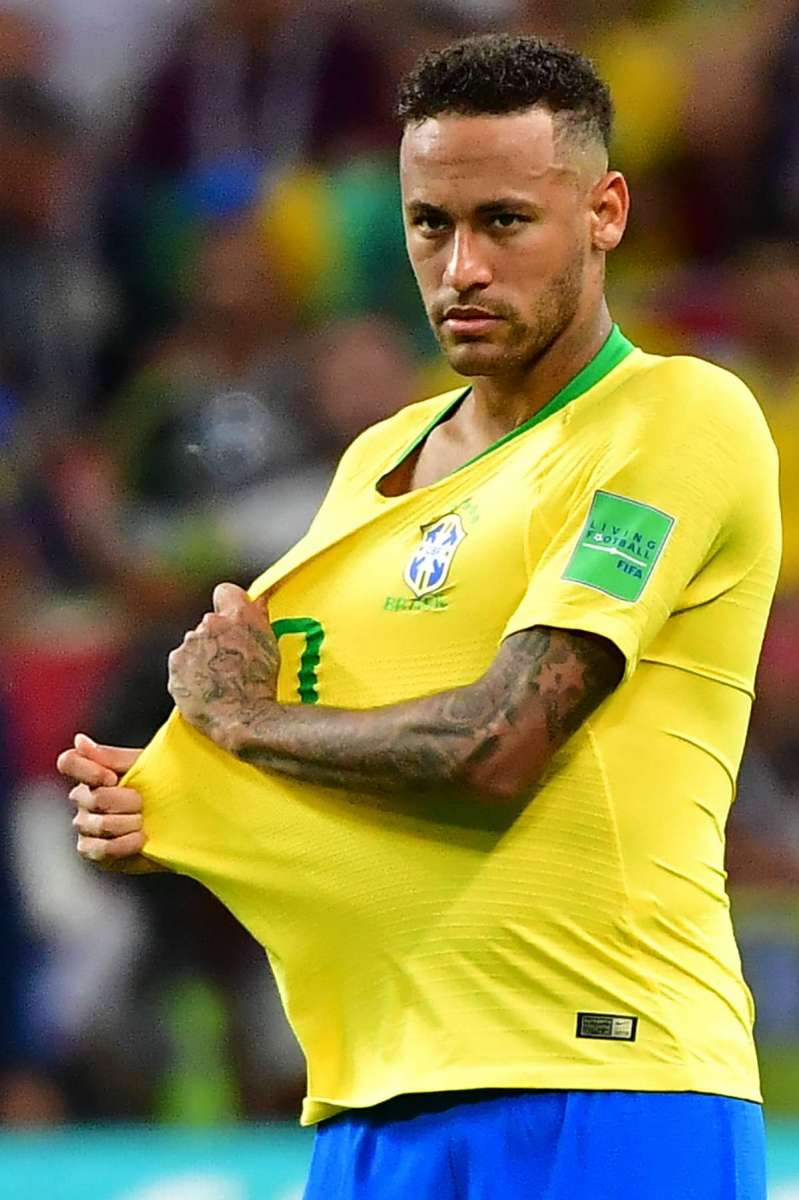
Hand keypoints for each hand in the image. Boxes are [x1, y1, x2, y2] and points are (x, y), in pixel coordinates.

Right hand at [56, 734, 147, 866]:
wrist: (179, 820)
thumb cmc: (159, 787)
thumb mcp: (142, 765)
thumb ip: (110, 756)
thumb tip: (79, 740)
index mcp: (92, 772)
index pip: (69, 762)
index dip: (88, 770)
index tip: (112, 777)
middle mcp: (82, 798)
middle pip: (93, 797)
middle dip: (125, 801)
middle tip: (143, 802)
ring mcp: (85, 824)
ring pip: (98, 824)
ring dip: (128, 823)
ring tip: (144, 821)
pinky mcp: (91, 849)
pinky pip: (99, 849)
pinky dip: (124, 844)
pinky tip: (140, 838)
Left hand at [167, 582, 279, 750]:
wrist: (243, 717)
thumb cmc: (261, 685)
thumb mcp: (270, 647)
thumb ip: (260, 619)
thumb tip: (258, 602)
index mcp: (237, 616)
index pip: (225, 591)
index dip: (228, 603)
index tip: (231, 615)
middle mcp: (210, 624)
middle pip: (209, 623)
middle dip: (216, 638)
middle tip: (230, 660)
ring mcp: (189, 645)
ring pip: (193, 645)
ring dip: (201, 657)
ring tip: (218, 680)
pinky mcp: (175, 665)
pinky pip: (181, 665)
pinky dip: (189, 675)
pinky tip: (204, 688)